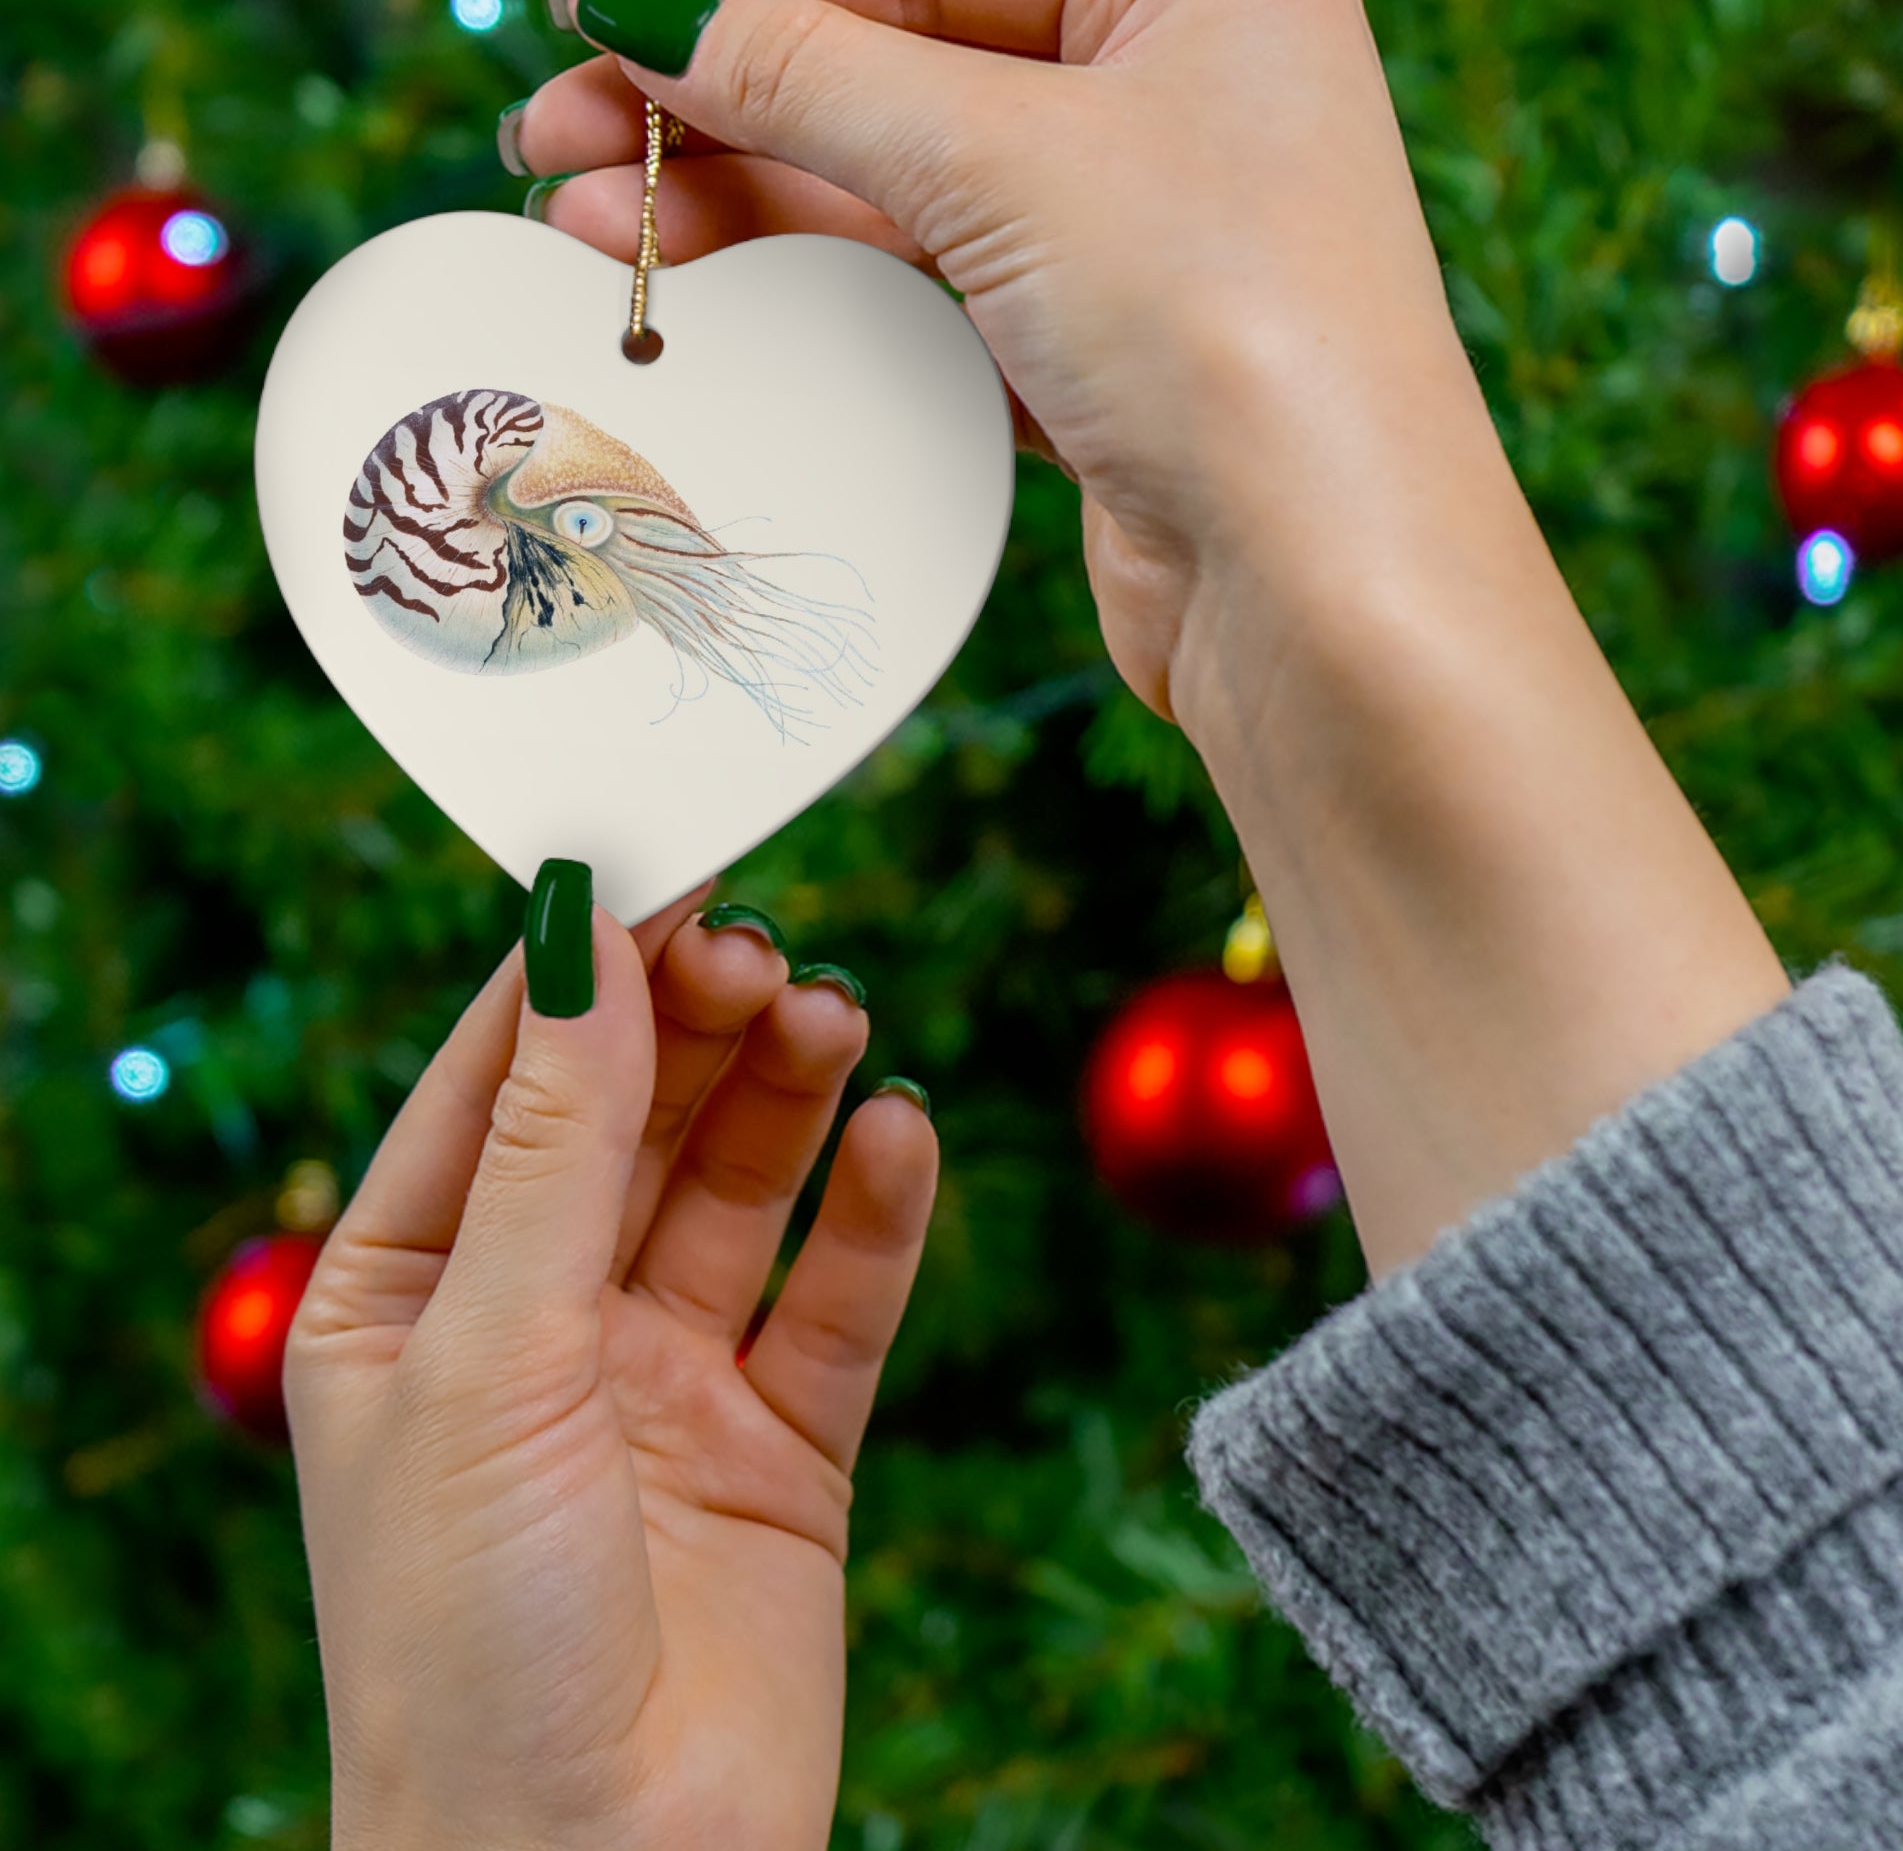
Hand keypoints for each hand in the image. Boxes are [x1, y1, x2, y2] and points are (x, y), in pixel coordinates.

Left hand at [285, 886, 936, 1850]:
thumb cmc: (468, 1636)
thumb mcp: (488, 1354)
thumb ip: (553, 1143)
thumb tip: (580, 934)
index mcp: (410, 1295)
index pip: (498, 1082)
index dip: (578, 970)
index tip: (662, 859)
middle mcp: (539, 1324)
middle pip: (633, 1118)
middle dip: (695, 1024)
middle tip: (764, 948)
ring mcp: (665, 1381)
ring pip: (739, 1188)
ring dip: (788, 1094)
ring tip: (836, 1017)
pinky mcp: (783, 1445)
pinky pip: (837, 1297)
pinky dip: (875, 1211)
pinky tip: (900, 1133)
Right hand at [511, 0, 1474, 730]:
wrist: (1324, 595)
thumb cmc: (1226, 333)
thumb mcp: (1002, 158)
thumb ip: (811, 73)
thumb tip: (645, 4)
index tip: (594, 2)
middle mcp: (1183, 90)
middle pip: (902, 64)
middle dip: (723, 100)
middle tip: (554, 136)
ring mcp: (1145, 231)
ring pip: (908, 186)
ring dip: (752, 199)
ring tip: (590, 224)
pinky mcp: (1107, 358)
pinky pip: (936, 292)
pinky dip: (826, 290)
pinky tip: (714, 289)